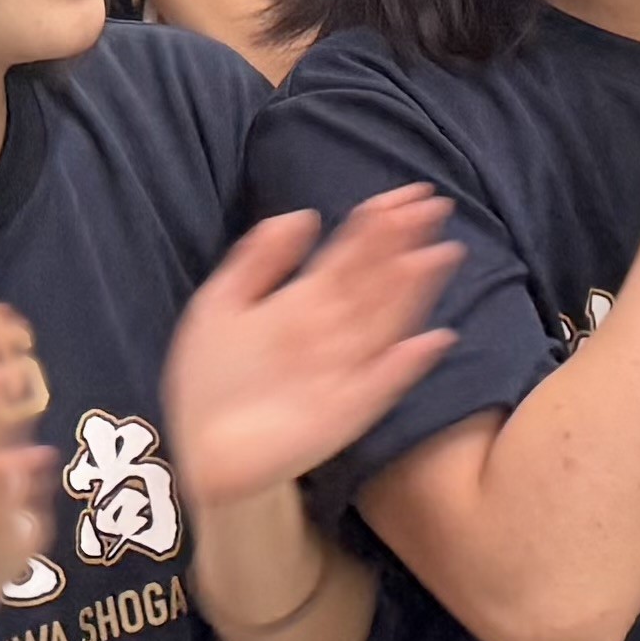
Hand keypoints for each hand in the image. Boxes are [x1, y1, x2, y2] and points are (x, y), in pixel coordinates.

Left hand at [164, 189, 459, 508]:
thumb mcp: (220, 304)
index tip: (409, 191)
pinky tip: (433, 340)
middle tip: (435, 206)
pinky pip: (382, 384)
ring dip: (413, 289)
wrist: (199, 448)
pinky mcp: (347, 411)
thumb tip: (304, 214)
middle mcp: (332, 329)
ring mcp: (344, 368)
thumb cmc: (209, 379)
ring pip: (385, 320)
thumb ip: (260, 260)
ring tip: (440, 254)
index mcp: (305, 301)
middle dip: (404, 242)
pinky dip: (406, 364)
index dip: (378, 222)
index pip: (351, 253)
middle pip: (375, 278)